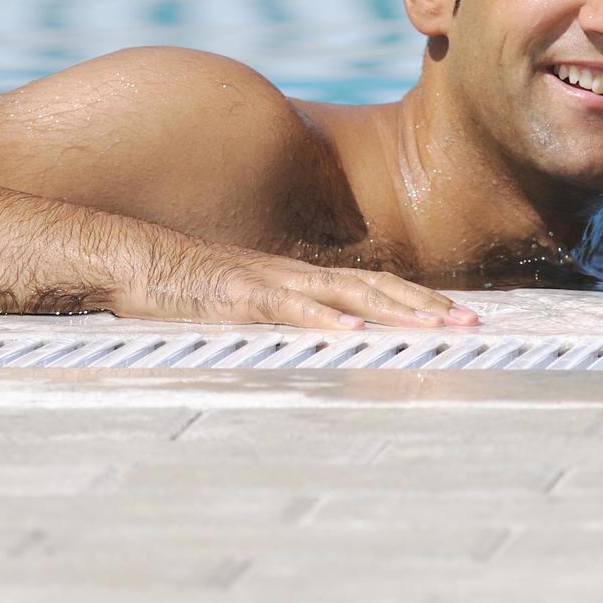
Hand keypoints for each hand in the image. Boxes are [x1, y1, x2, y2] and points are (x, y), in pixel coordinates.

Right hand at [124, 250, 476, 329]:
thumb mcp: (239, 309)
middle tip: (473, 324)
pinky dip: (320, 318)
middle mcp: (293, 276)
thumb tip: (316, 343)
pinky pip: (286, 307)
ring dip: (392, 310)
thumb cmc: (179, 289)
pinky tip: (350, 330)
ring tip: (433, 326)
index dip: (416, 299)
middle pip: (374, 286)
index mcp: (298, 279)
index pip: (371, 285)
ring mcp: (267, 283)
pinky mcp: (236, 295)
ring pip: (343, 294)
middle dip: (425, 306)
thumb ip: (276, 321)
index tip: (457, 316)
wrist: (129, 259)